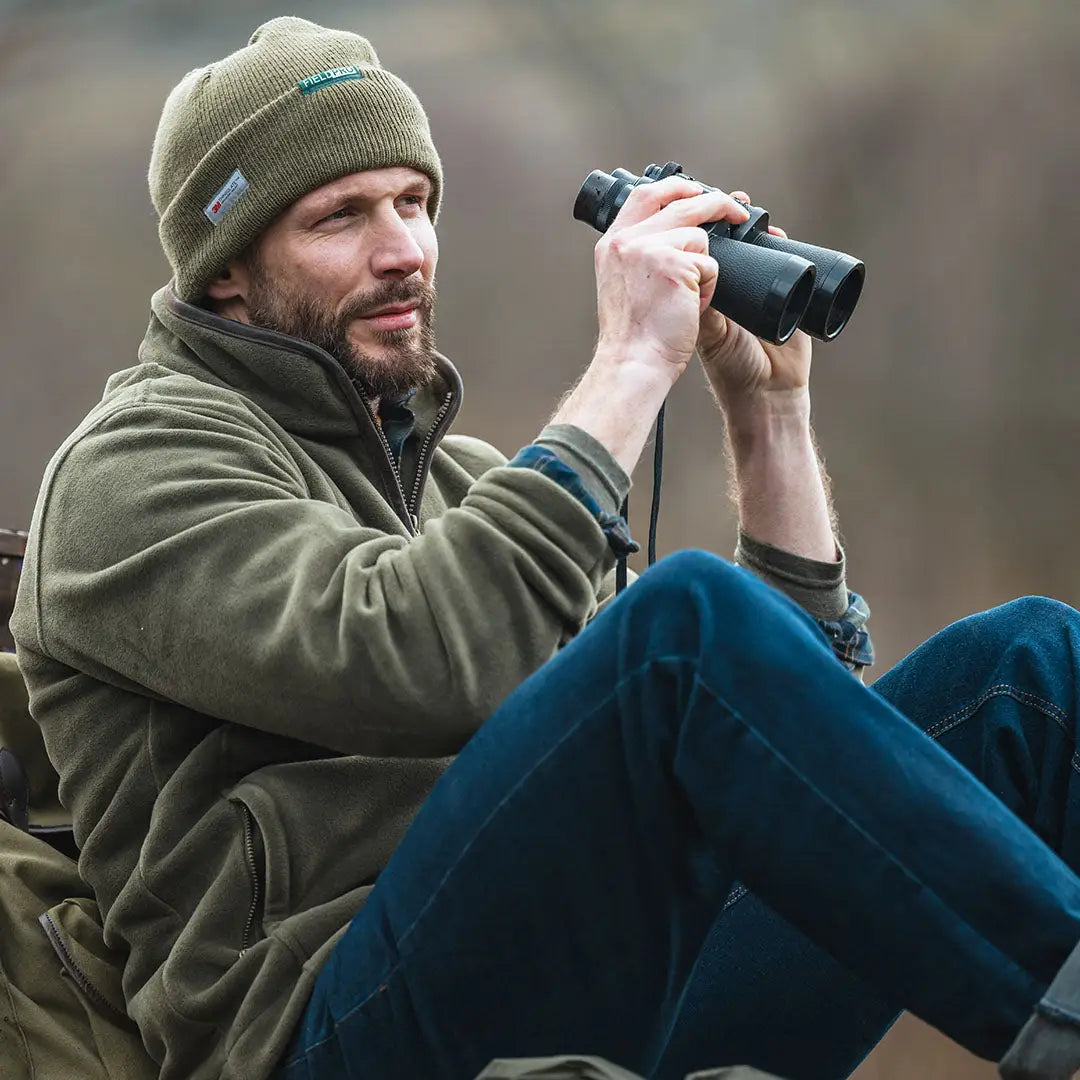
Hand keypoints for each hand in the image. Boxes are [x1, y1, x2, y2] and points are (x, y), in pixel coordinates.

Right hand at [593, 176, 749, 383]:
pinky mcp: (676, 265)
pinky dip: (709, 289)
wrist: (634, 363)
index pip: (644, 195)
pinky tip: (690, 309)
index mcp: (612, 244)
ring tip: (688, 299)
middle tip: (736, 211)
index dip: (675, 188)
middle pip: (680, 201)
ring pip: (700, 236)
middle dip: (715, 202)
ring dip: (704, 267)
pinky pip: (711, 265)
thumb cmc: (633, 337)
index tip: (695, 190)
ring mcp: (650, 249)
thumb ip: (639, 256)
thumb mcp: (624, 285)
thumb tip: (675, 234)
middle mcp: (627, 241)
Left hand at [696, 190, 812, 415]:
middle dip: (724, 218)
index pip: (698, 253)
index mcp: (703, 294)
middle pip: (728, 242)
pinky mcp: (788, 291)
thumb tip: (684, 275)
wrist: (766, 391)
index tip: (693, 212)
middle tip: (725, 203)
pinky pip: (784, 258)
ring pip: (755, 246)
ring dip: (754, 225)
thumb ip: (700, 307)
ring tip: (746, 210)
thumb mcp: (708, 334)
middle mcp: (728, 286)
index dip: (696, 231)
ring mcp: (757, 287)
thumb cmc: (731, 369)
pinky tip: (776, 232)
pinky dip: (781, 241)